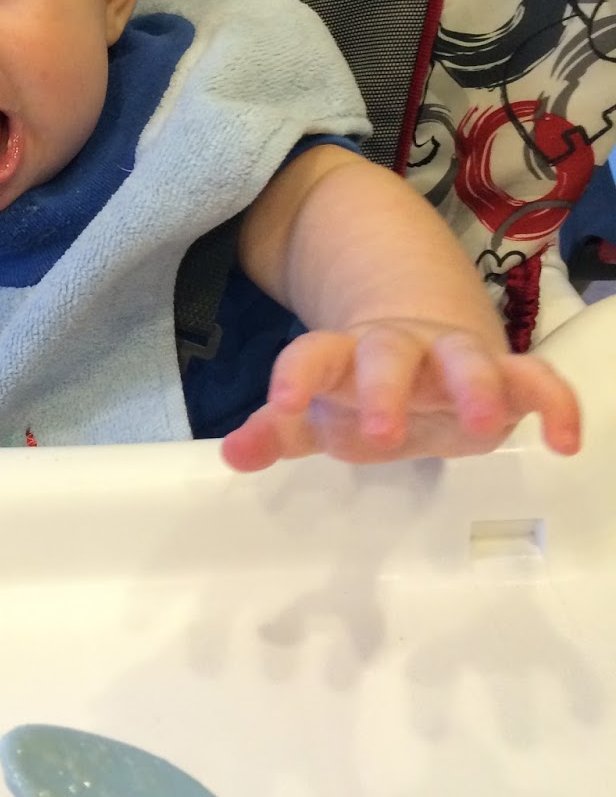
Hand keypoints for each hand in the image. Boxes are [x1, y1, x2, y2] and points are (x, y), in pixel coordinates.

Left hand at [220, 318, 580, 472]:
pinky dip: (555, 402)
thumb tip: (232, 454)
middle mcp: (399, 350)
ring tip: (481, 425)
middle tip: (383, 432)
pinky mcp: (505, 374)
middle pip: (388, 354)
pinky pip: (536, 378)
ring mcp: (453, 357)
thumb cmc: (366, 389)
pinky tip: (565, 440)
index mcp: (346, 357)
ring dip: (474, 386)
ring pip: (465, 357)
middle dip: (385, 387)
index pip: (314, 354)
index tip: (282, 402)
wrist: (426, 342)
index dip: (296, 375)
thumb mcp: (322, 412)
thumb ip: (280, 430)